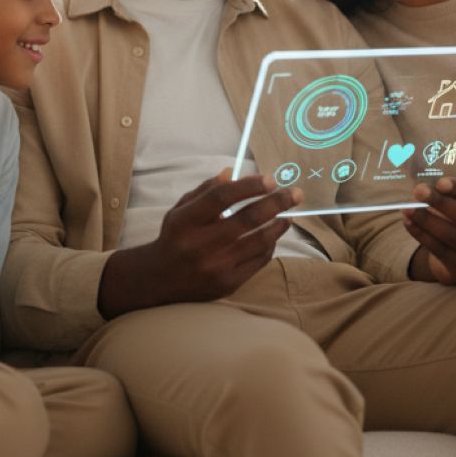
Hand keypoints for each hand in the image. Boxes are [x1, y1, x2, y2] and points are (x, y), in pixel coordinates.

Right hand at [97, 171, 297, 317]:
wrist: (160, 280)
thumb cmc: (175, 237)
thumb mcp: (181, 209)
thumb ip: (206, 190)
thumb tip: (232, 173)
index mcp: (186, 221)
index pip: (221, 197)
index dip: (248, 186)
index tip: (270, 179)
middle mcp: (201, 244)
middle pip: (247, 219)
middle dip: (276, 203)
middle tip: (296, 194)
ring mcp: (216, 266)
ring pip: (259, 241)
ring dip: (279, 225)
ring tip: (289, 215)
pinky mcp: (228, 283)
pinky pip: (258, 261)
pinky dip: (270, 245)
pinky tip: (273, 236)